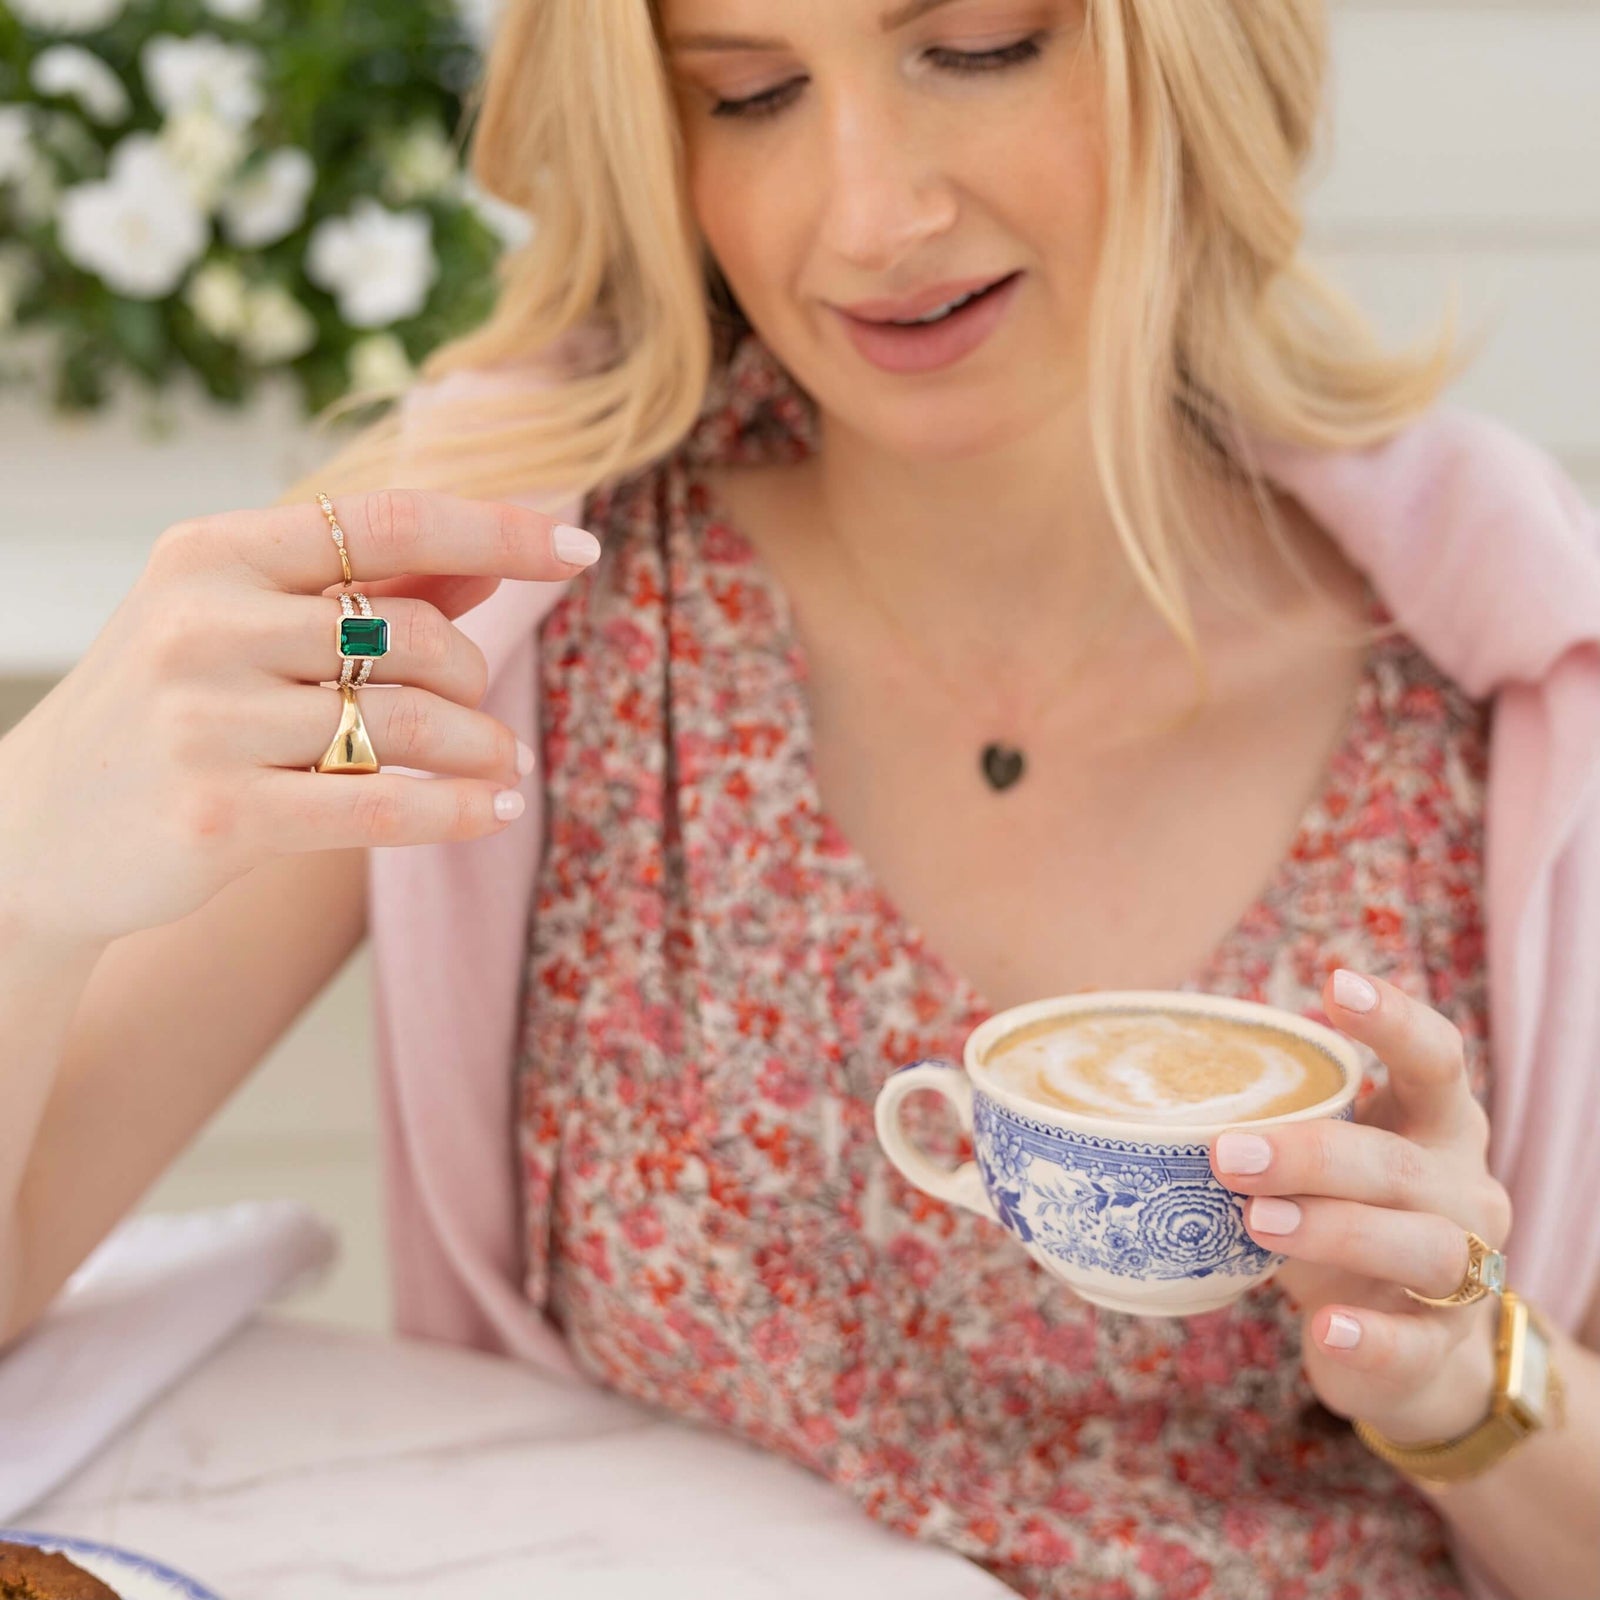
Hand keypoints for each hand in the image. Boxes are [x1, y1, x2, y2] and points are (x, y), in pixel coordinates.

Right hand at [0, 489, 596, 950]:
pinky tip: (491, 813)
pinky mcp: (218, 813)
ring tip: (504, 771)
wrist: (32, 832)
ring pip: (409, 721)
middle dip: (472, 678)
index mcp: (213, 554)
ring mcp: (204, 718)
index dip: (499, 531)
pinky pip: (383, 805)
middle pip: (412, 632)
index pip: (389, 519)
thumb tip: (486, 568)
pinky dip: (456, 811)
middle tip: (487, 721)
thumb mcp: (243, 627)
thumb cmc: (170, 714)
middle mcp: (203, 622)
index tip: (580, 547)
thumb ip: (363, 593)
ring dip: (481, 750)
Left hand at [1209, 969, 1510, 1446]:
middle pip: (1400, 1163)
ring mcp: (1461, 1275)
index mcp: (1434, 1125)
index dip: (1394, 1021)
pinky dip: (1370, 1336)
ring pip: (1418, 1246)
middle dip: (1312, 1154)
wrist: (1405, 1354)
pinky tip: (1324, 1326)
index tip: (1335, 984)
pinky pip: (1412, 1343)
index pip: (1435, 1059)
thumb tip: (1110, 1032)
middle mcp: (1462, 1191)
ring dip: (1333, 1230)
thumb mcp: (1311, 1158)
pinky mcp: (1437, 1348)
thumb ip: (1253, 1108)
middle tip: (1226, 1152)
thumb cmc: (1338, 1219)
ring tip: (1255, 1222)